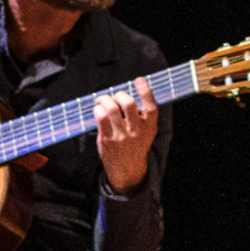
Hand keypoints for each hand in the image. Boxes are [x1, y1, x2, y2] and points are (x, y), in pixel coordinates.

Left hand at [94, 77, 158, 194]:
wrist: (127, 170)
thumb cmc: (135, 145)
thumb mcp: (145, 132)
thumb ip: (141, 116)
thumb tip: (126, 93)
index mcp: (149, 128)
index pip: (151, 107)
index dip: (146, 91)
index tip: (139, 80)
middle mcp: (136, 132)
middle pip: (129, 104)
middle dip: (119, 94)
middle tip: (115, 96)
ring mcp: (121, 137)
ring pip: (111, 109)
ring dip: (105, 99)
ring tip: (103, 100)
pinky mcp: (107, 140)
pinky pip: (100, 118)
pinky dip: (98, 109)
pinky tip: (98, 110)